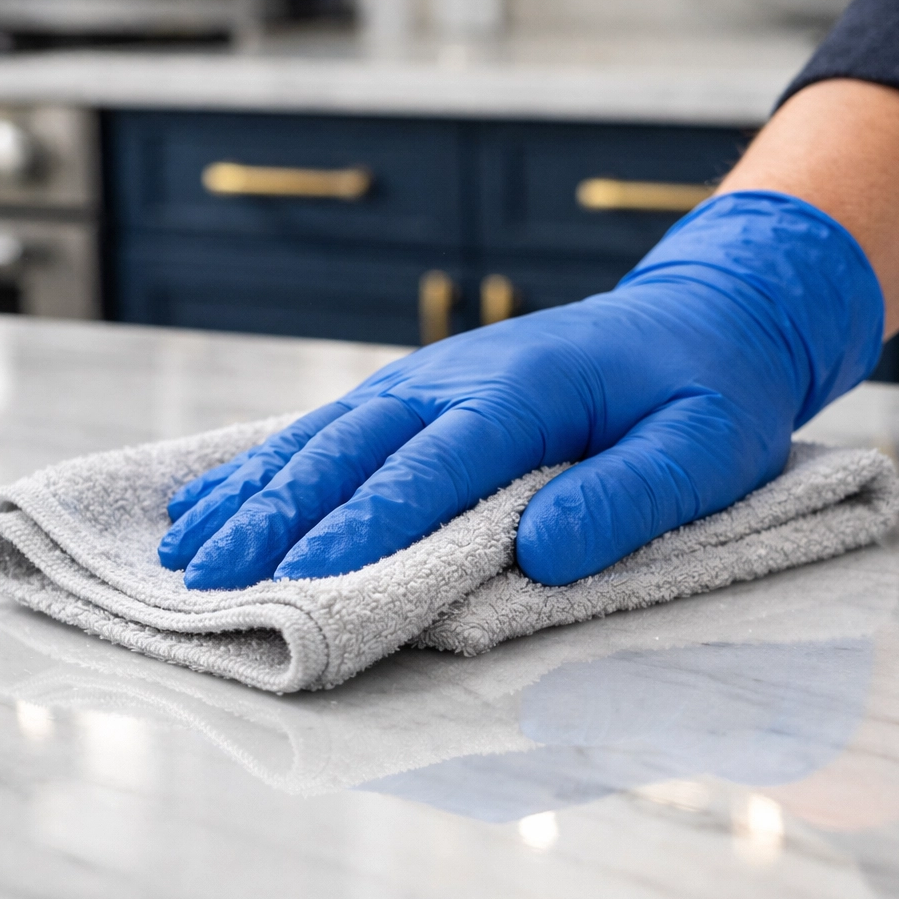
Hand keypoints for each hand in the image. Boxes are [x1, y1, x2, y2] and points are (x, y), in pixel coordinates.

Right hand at [158, 192, 883, 589]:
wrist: (706, 317)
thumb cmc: (708, 392)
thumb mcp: (702, 450)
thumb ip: (626, 498)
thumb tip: (538, 553)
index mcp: (525, 391)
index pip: (432, 467)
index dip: (368, 526)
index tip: (306, 581)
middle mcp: (457, 377)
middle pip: (351, 450)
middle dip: (278, 518)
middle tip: (211, 580)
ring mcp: (430, 377)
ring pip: (324, 435)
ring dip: (255, 492)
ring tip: (190, 547)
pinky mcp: (421, 389)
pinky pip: (333, 425)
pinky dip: (271, 462)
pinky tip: (222, 492)